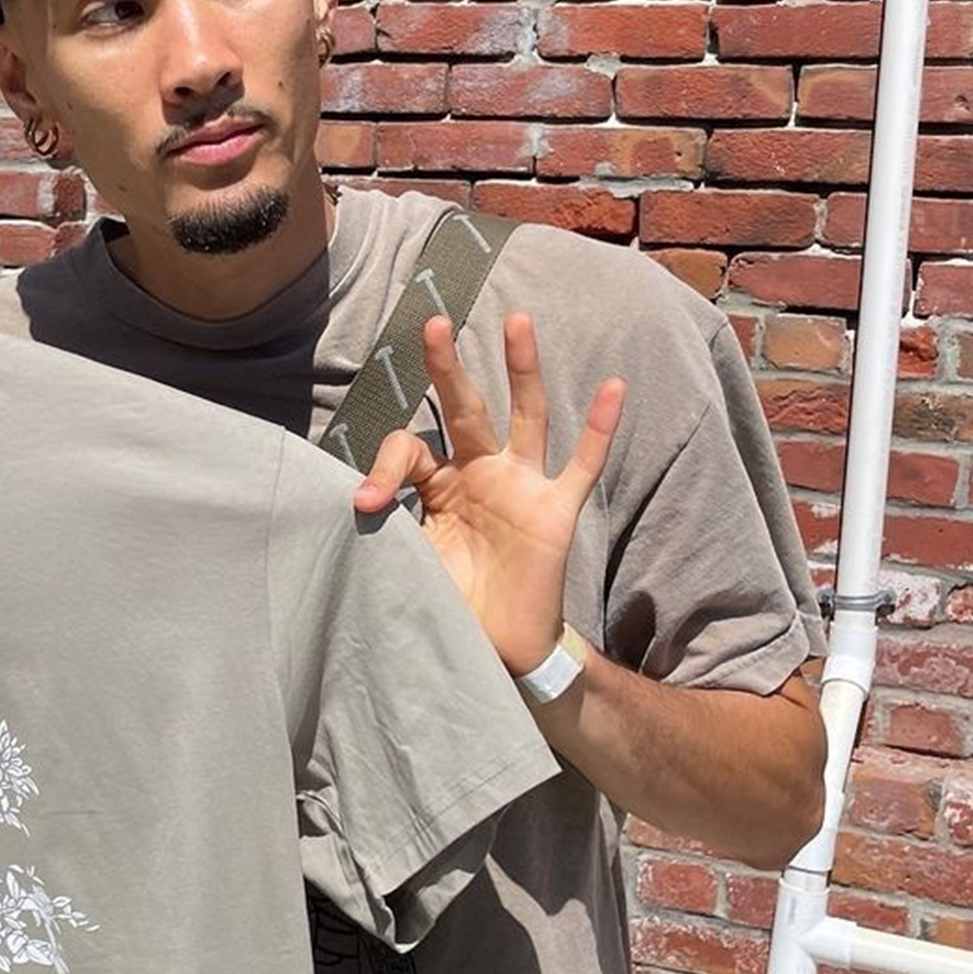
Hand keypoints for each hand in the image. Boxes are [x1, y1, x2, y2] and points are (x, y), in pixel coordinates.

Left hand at [353, 311, 624, 677]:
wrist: (495, 652)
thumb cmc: (450, 603)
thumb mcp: (409, 559)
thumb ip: (390, 527)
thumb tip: (359, 504)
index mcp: (438, 485)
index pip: (410, 449)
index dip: (384, 470)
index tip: (367, 506)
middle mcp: (481, 475)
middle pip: (465, 409)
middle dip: (449, 367)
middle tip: (433, 323)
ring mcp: (522, 488)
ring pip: (526, 417)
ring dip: (522, 370)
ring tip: (517, 320)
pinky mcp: (555, 513)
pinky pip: (581, 465)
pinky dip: (599, 429)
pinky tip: (613, 388)